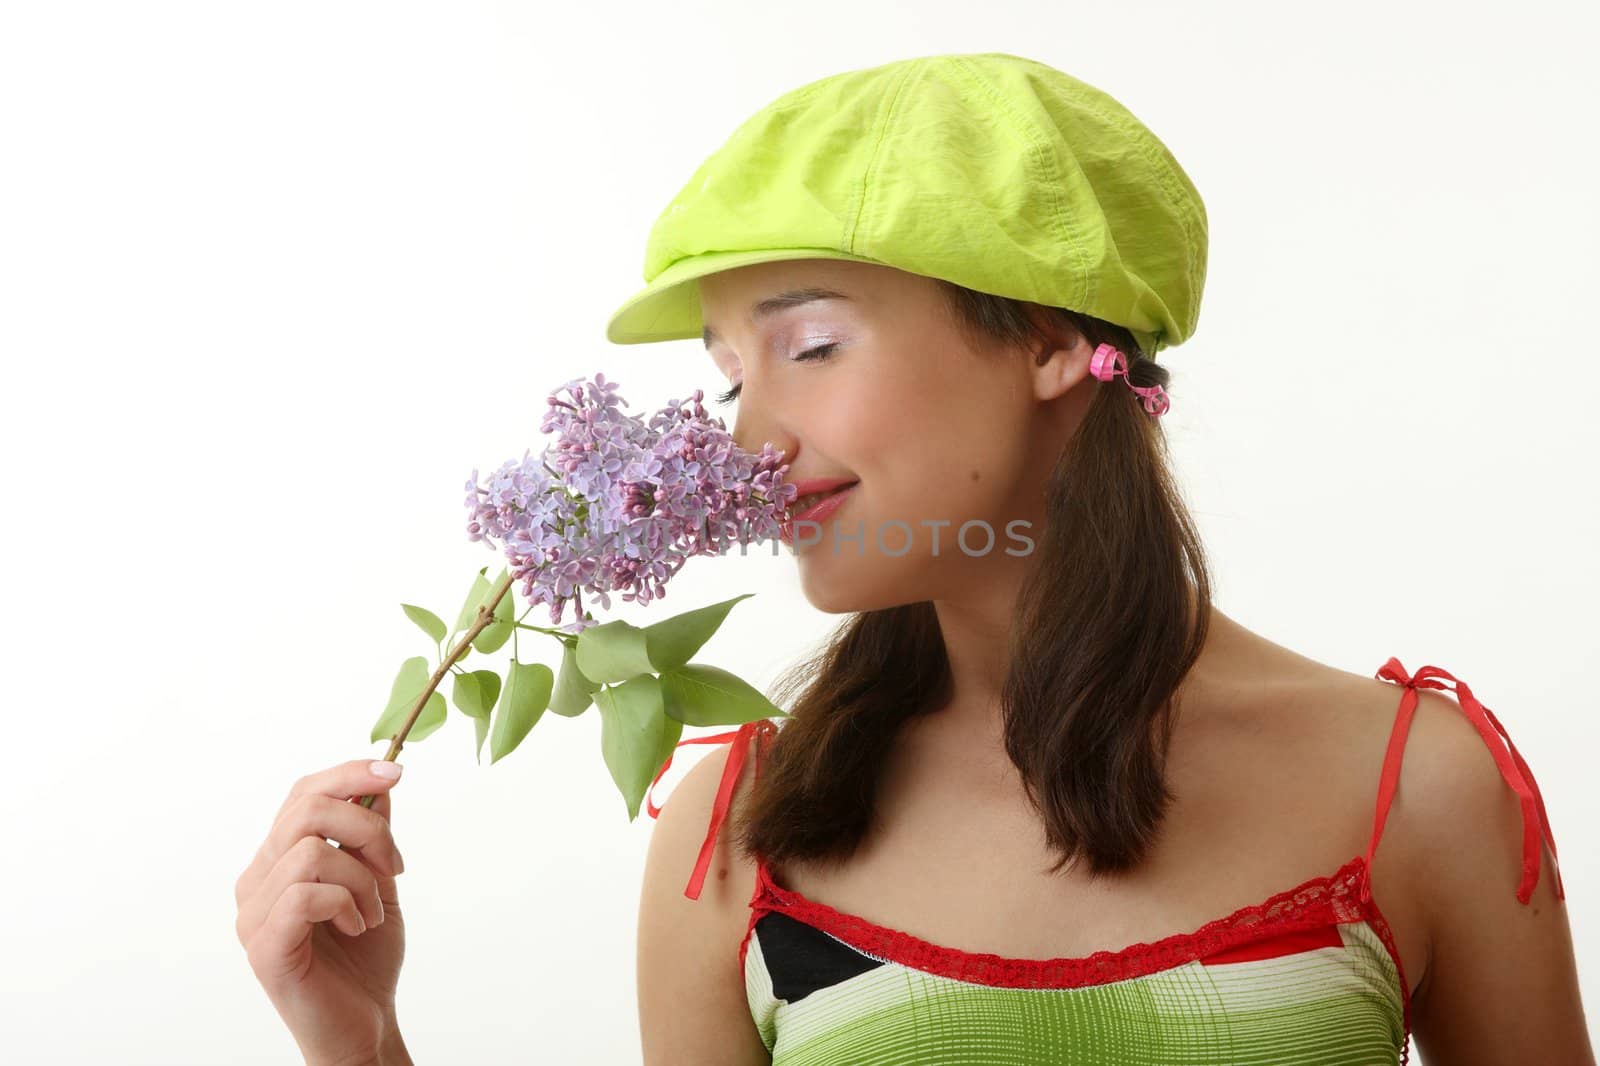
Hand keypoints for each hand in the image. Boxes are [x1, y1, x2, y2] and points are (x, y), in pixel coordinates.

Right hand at [235, 759, 408, 1064]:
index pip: (303, 794)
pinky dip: (347, 903)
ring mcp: (254, 915)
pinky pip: (306, 894)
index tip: (396, 772)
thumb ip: (370, 836)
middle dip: (367, 826)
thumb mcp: (377, 882)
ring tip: (372, 913)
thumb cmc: (365, 958)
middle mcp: (256, 881)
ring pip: (311, 851)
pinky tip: (358, 927)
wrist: (364, 1025)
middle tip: (394, 866)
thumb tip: (381, 781)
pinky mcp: (263, 948)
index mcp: (279, 861)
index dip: (348, 774)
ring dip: (362, 878)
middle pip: (306, 810)